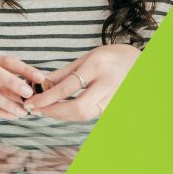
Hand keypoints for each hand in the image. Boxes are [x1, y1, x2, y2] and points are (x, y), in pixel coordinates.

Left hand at [23, 44, 140, 121]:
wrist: (140, 62)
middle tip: (37, 110)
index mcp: (97, 66)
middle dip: (54, 112)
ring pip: (85, 116)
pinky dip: (74, 116)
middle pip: (78, 108)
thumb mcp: (87, 57)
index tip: (32, 103)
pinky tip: (62, 111)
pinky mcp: (116, 107)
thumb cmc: (111, 57)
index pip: (67, 88)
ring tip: (46, 110)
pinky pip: (91, 115)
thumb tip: (41, 85)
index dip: (46, 98)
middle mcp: (108, 83)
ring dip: (62, 116)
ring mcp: (115, 97)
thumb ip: (64, 73)